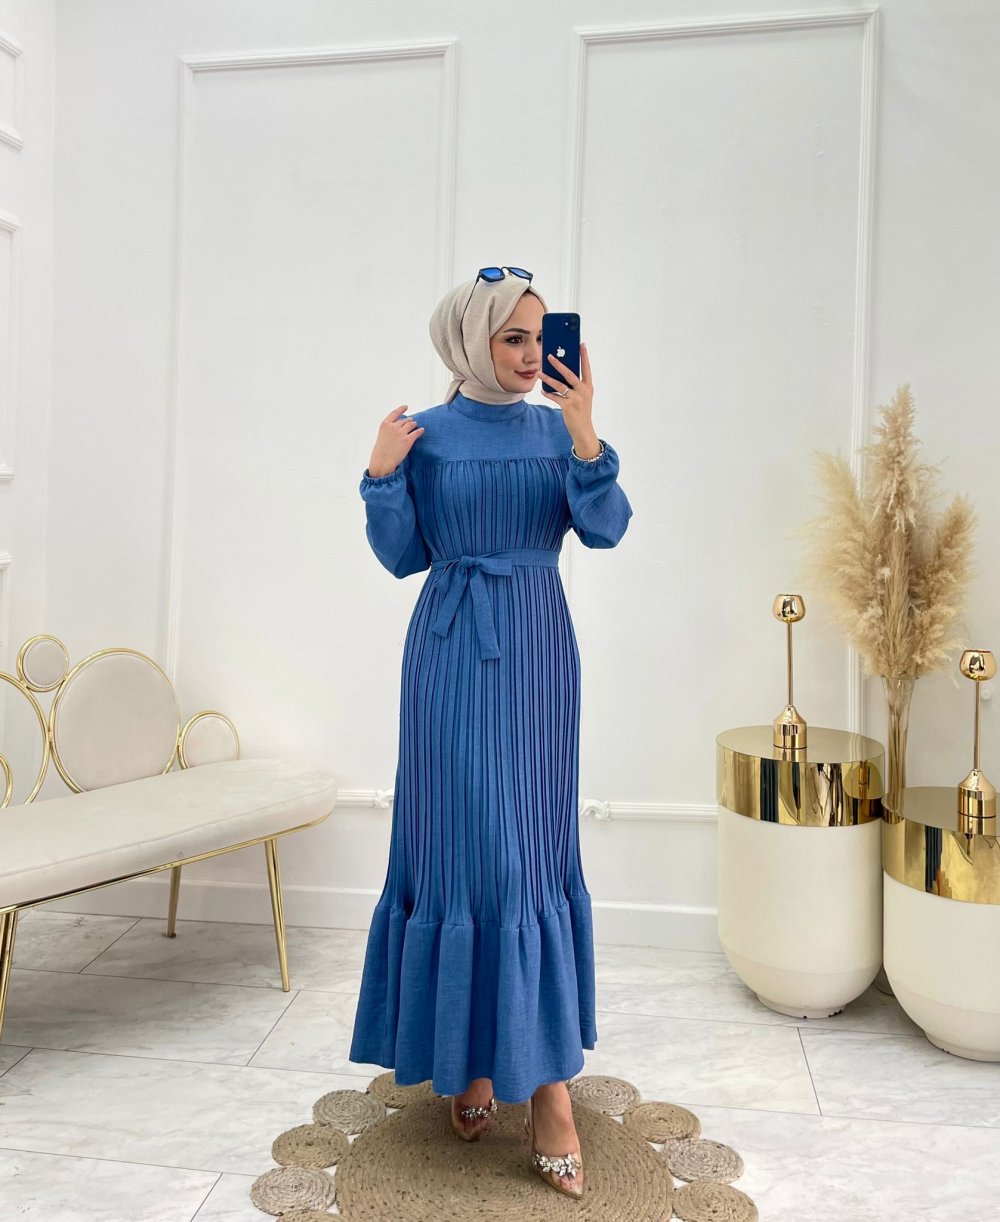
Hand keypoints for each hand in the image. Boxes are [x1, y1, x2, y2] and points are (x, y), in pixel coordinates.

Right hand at [367, 405, 424, 477]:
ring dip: (414, 424)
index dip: (401, 409)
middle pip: (404, 420)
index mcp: (385, 425)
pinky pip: (416, 432)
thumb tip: (397, 429)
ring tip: (416, 425)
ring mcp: (401, 433)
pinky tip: (422, 430)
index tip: (406, 406)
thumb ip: (389, 431)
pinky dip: (420, 431)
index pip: (395, 413)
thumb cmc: (380, 452)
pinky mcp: (408, 440)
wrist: (382, 461)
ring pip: (411, 424)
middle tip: (411, 421)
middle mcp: (393, 427)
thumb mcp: (381, 436)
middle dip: (409, 420)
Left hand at [540, 342, 600, 457]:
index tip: (581, 345)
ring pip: (559, 384)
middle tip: (549, 356)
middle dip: (558, 364)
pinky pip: (554, 396)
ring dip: (547, 378)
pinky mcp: (568, 406)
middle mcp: (583, 391)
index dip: (584, 356)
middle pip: (569, 373)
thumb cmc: (581, 411)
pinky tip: (543, 390)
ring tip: (539, 373)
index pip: (586, 368)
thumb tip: (561, 374)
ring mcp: (576, 399)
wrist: (583, 429)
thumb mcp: (583, 397)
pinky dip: (548, 393)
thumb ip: (575, 386)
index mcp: (588, 387)